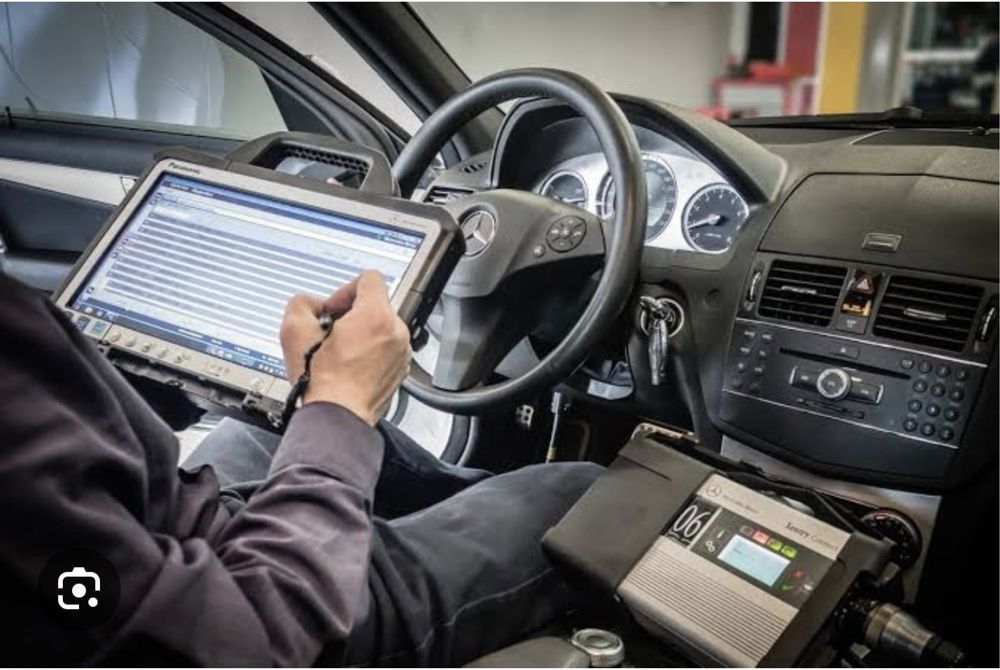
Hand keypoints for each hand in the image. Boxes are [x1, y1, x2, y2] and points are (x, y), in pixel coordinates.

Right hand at [280, 271, 410, 425]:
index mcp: (376, 316)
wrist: (338, 416)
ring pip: (381, 328)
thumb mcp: (294, 330)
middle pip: (375, 304)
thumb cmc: (322, 381)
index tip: (332, 308)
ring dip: (360, 334)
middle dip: (351, 314)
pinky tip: (349, 366)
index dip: (344, 289)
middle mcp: (396, 332)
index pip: (370, 278)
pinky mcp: (400, 370)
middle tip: (329, 333)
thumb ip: (302, 302)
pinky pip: (386, 349)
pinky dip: (370, 353)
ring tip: (338, 353)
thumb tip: (313, 305)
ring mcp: (401, 353)